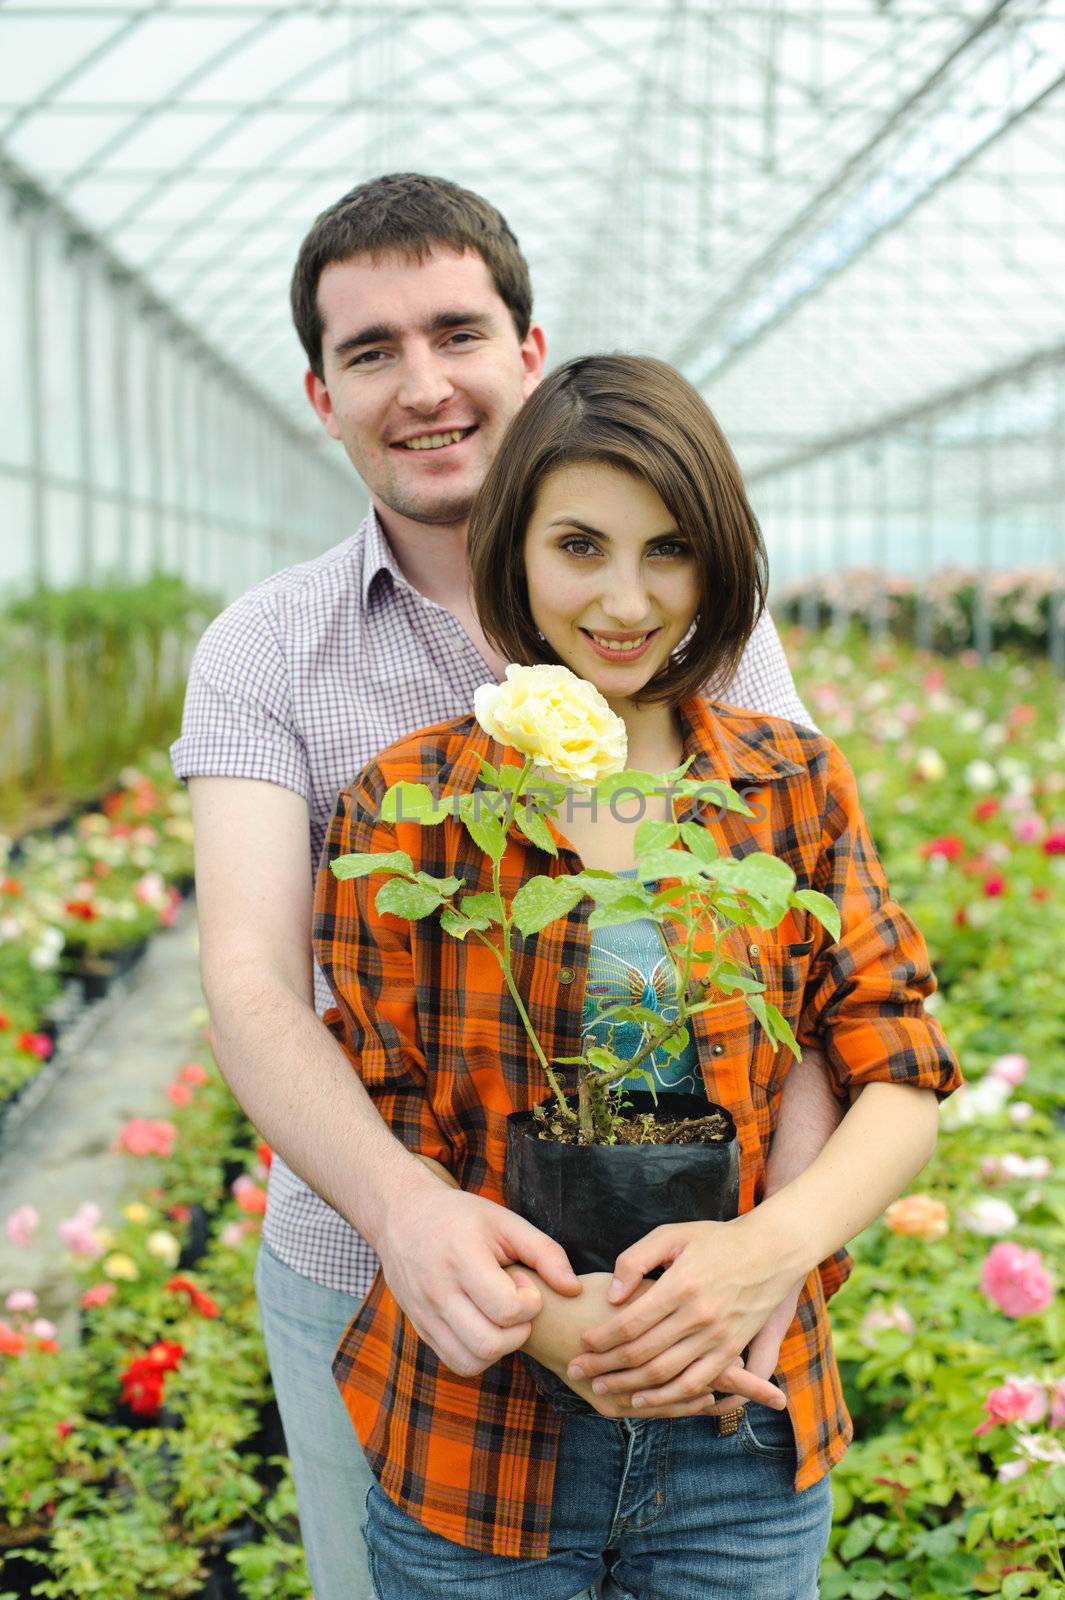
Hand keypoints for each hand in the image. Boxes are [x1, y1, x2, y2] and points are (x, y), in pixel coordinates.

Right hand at [374, 1168, 580, 1378]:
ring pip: (472, 1362)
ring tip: (500, 1317)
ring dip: (500, 1349)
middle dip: (518, 1332)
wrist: (403, 1216)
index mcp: (460, 1259)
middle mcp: (437, 1291)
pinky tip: (484, 1325)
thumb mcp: (505, 1221)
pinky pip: (455, 1362)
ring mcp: (424, 1314)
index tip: (523, 1282)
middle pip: (489, 1344)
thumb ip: (545, 1252)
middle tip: (518, 1306)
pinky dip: (478, 1355)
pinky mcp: (420, 1329)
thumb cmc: (461, 1217)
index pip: (506, 1310)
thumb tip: (574, 1289)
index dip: (529, 1304)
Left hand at [566, 1215, 798, 1409]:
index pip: (631, 1323)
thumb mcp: (672, 1235)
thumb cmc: (716, 1240)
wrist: (772, 1251)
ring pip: (665, 1375)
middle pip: (642, 1354)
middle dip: (605, 1366)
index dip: (602, 1338)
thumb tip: (613, 1295)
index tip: (582, 1342)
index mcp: (681, 1285)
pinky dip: (668, 1398)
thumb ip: (636, 1261)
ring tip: (601, 1388)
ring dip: (629, 1387)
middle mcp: (699, 1316)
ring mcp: (718, 1338)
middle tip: (577, 1371)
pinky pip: (696, 1384)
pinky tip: (644, 1400)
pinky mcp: (731, 1350)